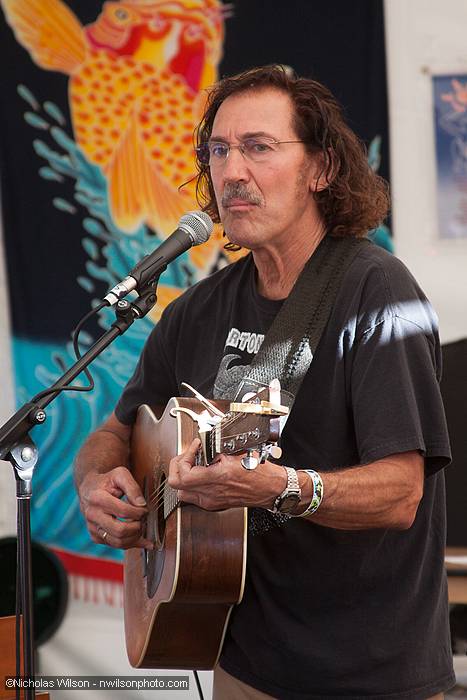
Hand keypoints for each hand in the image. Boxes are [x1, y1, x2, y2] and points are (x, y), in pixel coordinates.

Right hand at [78, 466, 153, 549]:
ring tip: (140, 526)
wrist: (90, 489)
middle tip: (143, 519)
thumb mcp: (121, 475)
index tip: (144, 509)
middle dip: (137, 527)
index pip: (123, 512)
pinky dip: (130, 542)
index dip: (139, 512)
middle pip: (120, 531)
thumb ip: (133, 487)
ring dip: (135, 537)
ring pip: (118, 542)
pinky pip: (116, 545)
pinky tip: (139, 536)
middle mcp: (92, 515)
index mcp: (97, 498)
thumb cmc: (107, 481)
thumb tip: (142, 505)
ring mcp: (92, 528)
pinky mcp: (95, 537)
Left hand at [168, 439, 286, 510]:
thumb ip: (215, 451)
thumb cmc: (260, 473)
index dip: (184, 457)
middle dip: (178, 467)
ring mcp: (212, 501)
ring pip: (182, 493)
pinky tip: (202, 473)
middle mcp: (211, 493)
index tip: (194, 448)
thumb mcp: (236, 454)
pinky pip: (194, 496)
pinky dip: (193, 484)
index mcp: (217, 478)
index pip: (183, 474)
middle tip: (187, 456)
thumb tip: (203, 446)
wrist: (271, 489)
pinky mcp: (215, 504)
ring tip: (192, 464)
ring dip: (183, 477)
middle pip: (176, 486)